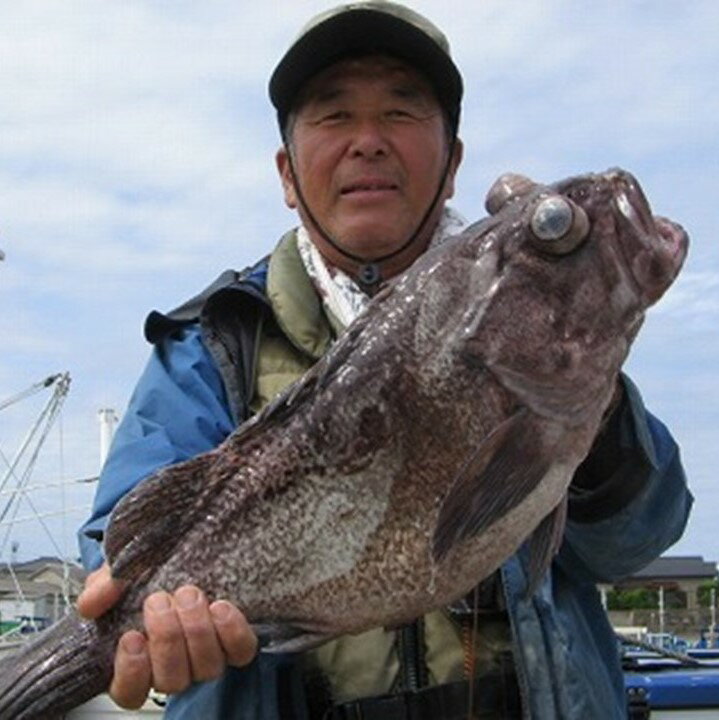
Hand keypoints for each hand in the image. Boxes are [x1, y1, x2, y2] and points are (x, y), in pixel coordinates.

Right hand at [77, 563, 256, 709]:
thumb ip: (100, 588)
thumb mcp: (115, 577)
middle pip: (172, 679)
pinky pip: (241, 651)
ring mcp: (206, 657)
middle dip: (166, 638)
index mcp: (137, 662)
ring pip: (206, 667)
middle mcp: (173, 667)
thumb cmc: (145, 576)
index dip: (131, 671)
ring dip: (197, 632)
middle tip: (160, 600)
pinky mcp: (235, 642)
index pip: (130, 693)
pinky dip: (232, 632)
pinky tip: (220, 607)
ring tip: (188, 595)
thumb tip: (92, 603)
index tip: (130, 636)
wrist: (181, 554)